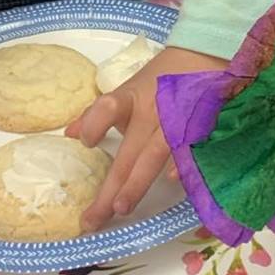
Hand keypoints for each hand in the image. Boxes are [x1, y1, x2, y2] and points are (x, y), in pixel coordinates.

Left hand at [66, 45, 226, 228]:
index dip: (95, 124)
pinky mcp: (200, 129)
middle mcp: (152, 112)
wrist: (204, 57)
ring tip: (121, 208)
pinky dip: (183, 167)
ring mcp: (177, 122)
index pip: (109, 108)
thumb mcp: (127, 91)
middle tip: (93, 218)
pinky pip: (191, 152)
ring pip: (155, 156)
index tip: (86, 142)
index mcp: (132, 99)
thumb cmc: (160, 80)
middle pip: (128, 152)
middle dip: (112, 186)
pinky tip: (173, 182)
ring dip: (137, 183)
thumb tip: (70, 134)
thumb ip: (99, 114)